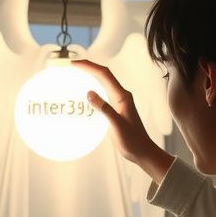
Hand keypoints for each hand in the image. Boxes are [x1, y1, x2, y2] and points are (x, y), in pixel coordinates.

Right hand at [74, 59, 174, 184]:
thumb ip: (104, 109)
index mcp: (122, 96)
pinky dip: (94, 90)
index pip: (104, 75)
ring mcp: (120, 102)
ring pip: (104, 83)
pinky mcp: (117, 110)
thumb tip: (89, 93)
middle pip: (104, 75)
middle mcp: (122, 96)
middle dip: (89, 68)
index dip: (89, 66)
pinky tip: (85, 96)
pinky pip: (104, 95)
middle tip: (73, 66)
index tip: (74, 64)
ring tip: (77, 75)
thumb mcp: (117, 124)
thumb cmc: (132, 140)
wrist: (142, 152)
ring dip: (92, 76)